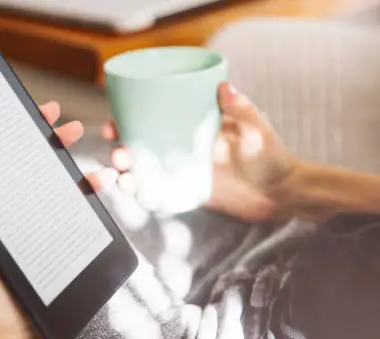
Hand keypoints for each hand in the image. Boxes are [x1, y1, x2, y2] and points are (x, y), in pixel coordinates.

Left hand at [0, 102, 121, 338]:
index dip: (4, 131)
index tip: (23, 108)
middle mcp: (5, 218)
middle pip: (22, 165)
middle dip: (43, 139)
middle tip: (62, 124)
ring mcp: (32, 229)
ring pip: (50, 182)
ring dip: (67, 161)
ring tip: (86, 151)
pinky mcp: (54, 242)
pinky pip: (72, 208)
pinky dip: (87, 193)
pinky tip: (100, 187)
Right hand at [103, 82, 298, 221]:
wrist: (280, 192)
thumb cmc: (271, 156)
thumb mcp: (258, 128)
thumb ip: (242, 109)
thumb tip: (224, 86)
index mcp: (193, 127)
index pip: (156, 119)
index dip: (131, 119)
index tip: (116, 119)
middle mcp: (183, 148)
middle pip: (143, 146)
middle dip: (122, 147)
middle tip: (118, 152)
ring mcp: (184, 172)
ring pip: (146, 170)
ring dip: (127, 171)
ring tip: (121, 173)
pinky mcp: (188, 194)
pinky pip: (159, 193)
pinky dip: (141, 192)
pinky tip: (131, 190)